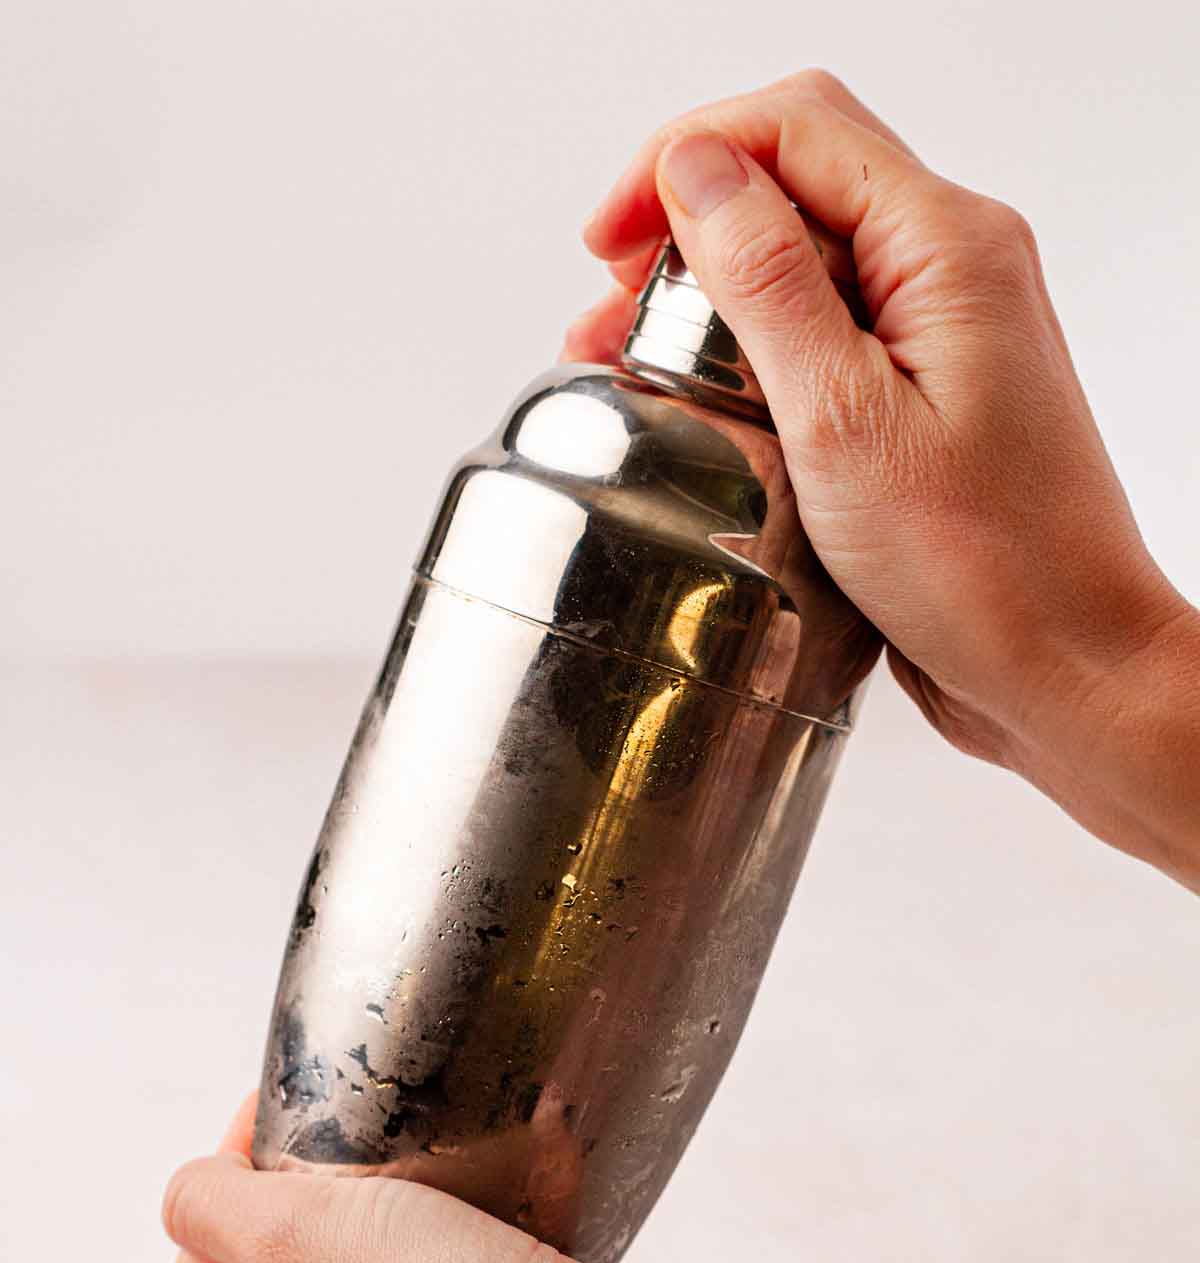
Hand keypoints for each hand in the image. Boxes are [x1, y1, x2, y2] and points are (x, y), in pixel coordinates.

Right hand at [574, 72, 1199, 888]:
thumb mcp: (846, 423)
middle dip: (684, 232)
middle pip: (796, 185)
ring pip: (804, 264)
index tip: (609, 240)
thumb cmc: (985, 569)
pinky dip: (752, 354)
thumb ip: (769, 286)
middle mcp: (953, 268)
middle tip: (607, 315)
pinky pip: (827, 337)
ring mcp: (942, 332)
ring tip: (627, 363)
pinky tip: (699, 404)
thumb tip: (697, 172)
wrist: (1066, 669)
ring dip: (708, 298)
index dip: (684, 159)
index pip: (796, 127)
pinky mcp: (925, 395)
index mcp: (947, 247)